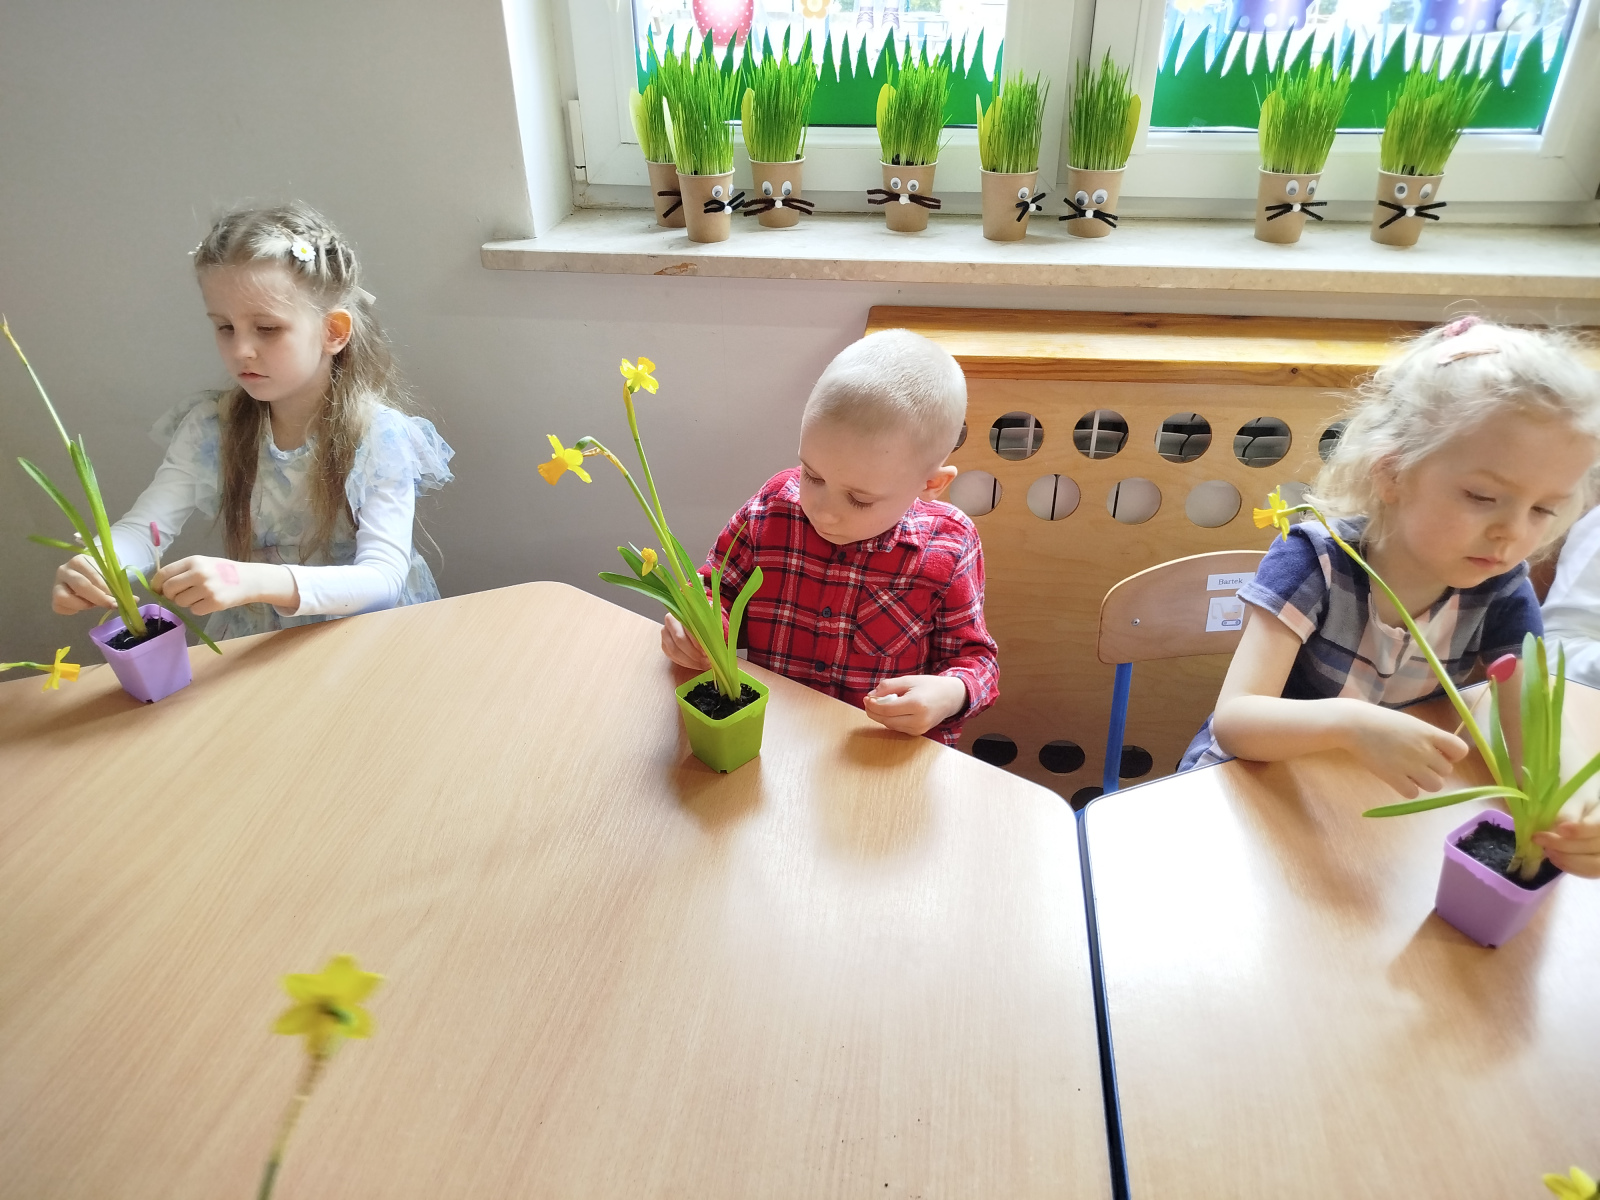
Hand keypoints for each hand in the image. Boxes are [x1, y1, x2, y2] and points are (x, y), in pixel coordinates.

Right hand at [53, 554, 115, 613]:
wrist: (87, 573)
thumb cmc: (100, 572)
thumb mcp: (110, 573)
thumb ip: (119, 584)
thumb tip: (134, 599)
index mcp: (79, 560)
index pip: (94, 574)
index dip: (107, 588)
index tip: (119, 598)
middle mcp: (64, 570)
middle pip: (80, 585)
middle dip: (99, 598)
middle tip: (112, 605)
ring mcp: (56, 584)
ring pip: (64, 597)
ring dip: (83, 604)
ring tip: (93, 604)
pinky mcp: (54, 597)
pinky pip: (60, 607)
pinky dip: (74, 610)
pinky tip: (82, 606)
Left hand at [150, 556, 294, 614]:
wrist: (249, 579)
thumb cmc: (222, 571)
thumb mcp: (203, 564)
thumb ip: (182, 572)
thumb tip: (159, 588)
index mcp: (194, 561)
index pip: (164, 573)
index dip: (156, 584)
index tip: (157, 590)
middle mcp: (199, 573)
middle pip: (169, 589)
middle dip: (170, 595)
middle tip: (179, 595)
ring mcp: (207, 588)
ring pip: (180, 602)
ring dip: (186, 603)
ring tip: (199, 597)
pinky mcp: (215, 602)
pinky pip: (194, 610)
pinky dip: (199, 609)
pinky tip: (208, 602)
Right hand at [661, 612, 711, 671]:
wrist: (698, 626)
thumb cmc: (706, 625)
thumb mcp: (712, 625)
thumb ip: (712, 632)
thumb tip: (714, 647)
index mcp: (683, 612)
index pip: (689, 628)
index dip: (698, 641)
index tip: (708, 651)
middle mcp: (671, 620)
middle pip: (680, 639)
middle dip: (694, 653)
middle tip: (706, 660)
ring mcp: (665, 633)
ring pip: (674, 650)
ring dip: (689, 660)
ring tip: (702, 664)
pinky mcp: (664, 644)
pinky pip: (672, 656)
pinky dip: (685, 663)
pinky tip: (695, 665)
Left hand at [862, 674, 966, 736]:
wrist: (951, 697)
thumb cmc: (930, 686)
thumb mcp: (909, 680)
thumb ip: (889, 686)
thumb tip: (871, 696)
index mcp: (916, 704)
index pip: (887, 710)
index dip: (873, 705)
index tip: (866, 698)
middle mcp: (918, 720)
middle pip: (887, 720)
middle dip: (874, 712)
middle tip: (868, 702)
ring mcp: (919, 729)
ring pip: (891, 725)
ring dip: (881, 716)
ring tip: (879, 704)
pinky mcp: (918, 733)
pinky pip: (898, 728)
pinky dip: (890, 720)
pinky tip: (891, 711)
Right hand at [1345, 705, 1468, 798]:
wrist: (1354, 724)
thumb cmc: (1381, 721)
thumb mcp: (1411, 724)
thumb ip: (1427, 738)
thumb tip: (1440, 755)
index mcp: (1429, 733)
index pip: (1460, 750)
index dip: (1453, 756)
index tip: (1439, 754)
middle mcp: (1424, 750)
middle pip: (1446, 771)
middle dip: (1434, 769)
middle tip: (1417, 763)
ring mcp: (1410, 765)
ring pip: (1435, 785)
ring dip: (1424, 782)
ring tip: (1409, 773)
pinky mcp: (1394, 778)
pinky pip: (1413, 793)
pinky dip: (1407, 789)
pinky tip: (1397, 779)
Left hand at [1534, 809, 1599, 877]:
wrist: (1589, 813)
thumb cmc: (1580, 803)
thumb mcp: (1575, 799)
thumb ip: (1568, 812)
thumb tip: (1557, 829)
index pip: (1599, 826)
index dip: (1581, 830)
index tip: (1561, 829)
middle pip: (1595, 847)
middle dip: (1565, 845)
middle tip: (1540, 839)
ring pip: (1594, 865)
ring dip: (1567, 860)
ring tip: (1547, 850)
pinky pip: (1590, 872)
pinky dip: (1570, 867)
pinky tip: (1555, 859)